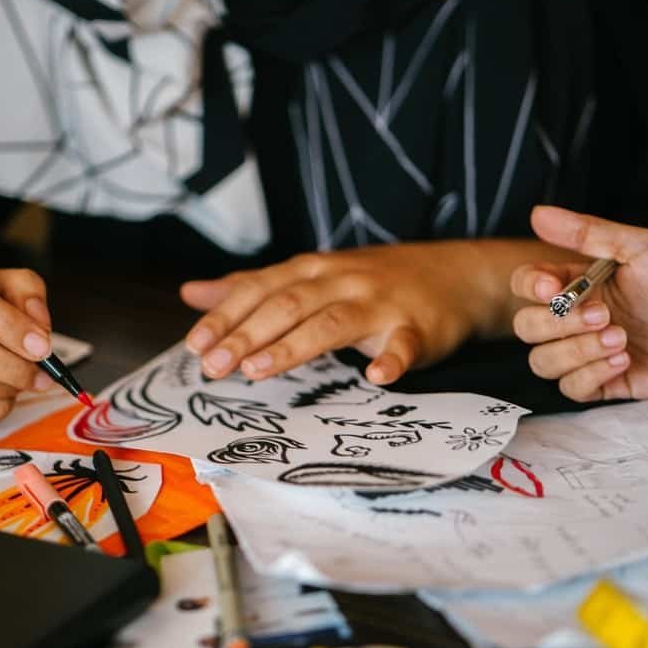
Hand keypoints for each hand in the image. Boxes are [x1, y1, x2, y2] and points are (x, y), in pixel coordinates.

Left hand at [180, 244, 497, 384]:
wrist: (456, 275)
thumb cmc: (372, 282)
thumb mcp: (309, 275)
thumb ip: (252, 287)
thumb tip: (192, 294)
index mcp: (311, 270)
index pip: (260, 289)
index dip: (225, 316)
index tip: (194, 345)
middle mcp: (340, 281)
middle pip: (287, 306)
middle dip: (246, 336)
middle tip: (212, 367)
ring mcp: (380, 303)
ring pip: (332, 323)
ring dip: (294, 346)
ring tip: (258, 371)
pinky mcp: (417, 328)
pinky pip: (403, 344)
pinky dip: (391, 360)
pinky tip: (376, 376)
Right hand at [511, 206, 647, 400]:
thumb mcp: (642, 247)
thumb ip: (589, 232)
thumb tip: (539, 214)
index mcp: (576, 283)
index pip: (526, 284)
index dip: (531, 287)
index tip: (553, 289)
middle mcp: (574, 319)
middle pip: (526, 327)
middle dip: (559, 324)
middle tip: (604, 315)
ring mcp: (585, 352)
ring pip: (543, 362)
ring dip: (575, 351)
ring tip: (620, 340)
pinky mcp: (602, 383)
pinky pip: (570, 389)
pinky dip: (591, 375)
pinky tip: (623, 360)